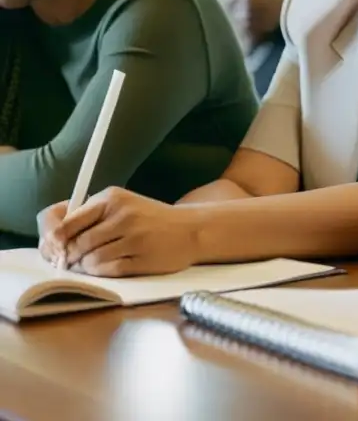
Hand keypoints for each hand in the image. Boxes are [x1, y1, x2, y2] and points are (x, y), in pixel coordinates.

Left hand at [42, 187, 198, 276]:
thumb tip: (53, 239)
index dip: (53, 239)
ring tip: (89, 265)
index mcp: (112, 198)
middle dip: (68, 257)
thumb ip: (90, 216)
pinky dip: (100, 273)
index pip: (65, 221)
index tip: (55, 247)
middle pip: (76, 243)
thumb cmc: (150, 219)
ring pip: (90, 259)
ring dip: (84, 267)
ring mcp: (135, 238)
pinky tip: (105, 269)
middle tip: (69, 262)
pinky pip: (108, 270)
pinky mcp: (143, 258)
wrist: (191, 229)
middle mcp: (123, 215)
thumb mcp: (122, 206)